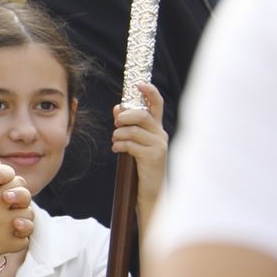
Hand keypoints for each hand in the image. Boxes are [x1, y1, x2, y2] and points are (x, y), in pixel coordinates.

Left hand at [113, 81, 167, 224]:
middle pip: (142, 115)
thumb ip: (128, 126)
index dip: (149, 91)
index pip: (157, 104)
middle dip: (125, 116)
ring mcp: (159, 145)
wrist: (151, 192)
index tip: (138, 84)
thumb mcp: (135, 143)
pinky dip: (119, 145)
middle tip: (116, 123)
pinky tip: (117, 150)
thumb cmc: (141, 167)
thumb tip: (117, 108)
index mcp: (157, 129)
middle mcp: (161, 134)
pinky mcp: (153, 157)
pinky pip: (131, 144)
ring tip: (115, 141)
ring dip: (118, 134)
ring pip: (133, 130)